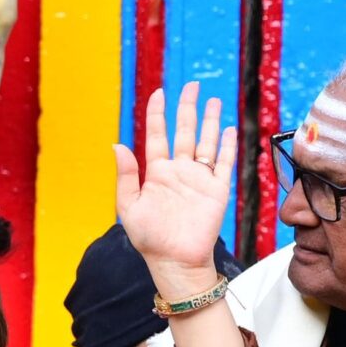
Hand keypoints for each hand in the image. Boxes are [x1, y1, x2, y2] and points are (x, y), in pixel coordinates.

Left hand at [114, 83, 237, 290]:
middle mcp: (178, 171)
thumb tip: (117, 145)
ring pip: (205, 142)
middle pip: (184, 131)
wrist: (174, 261)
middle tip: (192, 85)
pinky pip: (223, 163)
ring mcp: (198, 179)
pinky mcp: (217, 190)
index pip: (157, 135)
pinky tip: (228, 128)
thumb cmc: (148, 238)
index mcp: (155, 173)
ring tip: (213, 100)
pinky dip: (226, 145)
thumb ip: (125, 175)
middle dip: (187, 108)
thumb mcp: (129, 206)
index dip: (158, 114)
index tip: (158, 92)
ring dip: (210, 121)